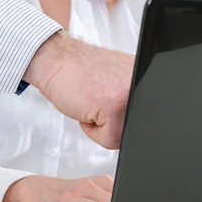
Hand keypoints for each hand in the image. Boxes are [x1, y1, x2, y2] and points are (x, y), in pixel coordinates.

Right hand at [24, 32, 133, 149]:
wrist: (56, 62)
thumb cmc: (78, 72)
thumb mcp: (115, 82)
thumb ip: (130, 97)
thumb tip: (135, 120)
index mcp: (145, 76)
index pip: (144, 116)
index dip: (120, 115)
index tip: (105, 100)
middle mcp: (141, 84)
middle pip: (134, 127)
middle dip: (112, 121)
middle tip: (96, 100)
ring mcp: (129, 96)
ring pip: (122, 135)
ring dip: (102, 126)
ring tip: (91, 102)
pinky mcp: (114, 109)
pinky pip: (109, 139)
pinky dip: (91, 129)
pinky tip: (85, 106)